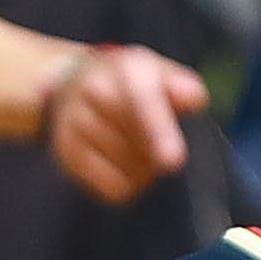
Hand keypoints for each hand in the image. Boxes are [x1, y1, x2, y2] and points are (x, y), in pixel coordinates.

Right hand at [38, 42, 201, 204]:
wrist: (72, 86)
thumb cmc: (128, 84)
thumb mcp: (157, 73)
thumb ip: (181, 85)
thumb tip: (194, 98)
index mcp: (124, 70)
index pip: (141, 102)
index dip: (158, 131)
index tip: (172, 160)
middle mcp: (93, 92)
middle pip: (138, 146)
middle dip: (158, 151)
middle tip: (162, 141)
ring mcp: (74, 124)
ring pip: (129, 171)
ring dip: (144, 168)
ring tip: (136, 147)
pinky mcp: (66, 155)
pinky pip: (112, 189)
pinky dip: (127, 184)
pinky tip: (122, 163)